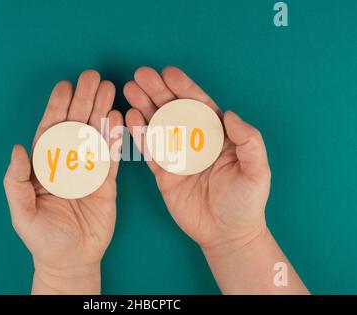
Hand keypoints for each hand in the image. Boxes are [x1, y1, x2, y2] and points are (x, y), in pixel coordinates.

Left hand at [4, 70, 122, 293]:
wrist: (72, 260)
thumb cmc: (44, 238)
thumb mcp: (23, 213)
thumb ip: (17, 181)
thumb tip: (17, 148)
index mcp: (45, 167)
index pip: (51, 131)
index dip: (57, 108)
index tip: (65, 86)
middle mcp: (68, 163)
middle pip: (76, 126)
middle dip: (84, 101)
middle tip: (93, 76)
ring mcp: (89, 171)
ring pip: (96, 135)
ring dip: (102, 111)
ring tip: (110, 88)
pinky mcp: (107, 182)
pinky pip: (112, 156)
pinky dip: (116, 138)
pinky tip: (120, 118)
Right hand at [124, 66, 270, 256]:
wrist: (228, 234)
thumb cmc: (246, 202)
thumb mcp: (257, 171)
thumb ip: (249, 141)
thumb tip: (229, 114)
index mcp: (218, 135)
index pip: (199, 105)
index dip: (184, 88)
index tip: (169, 73)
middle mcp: (195, 140)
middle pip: (174, 110)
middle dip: (158, 91)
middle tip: (140, 74)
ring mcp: (178, 156)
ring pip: (158, 125)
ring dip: (144, 106)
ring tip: (129, 89)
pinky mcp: (164, 173)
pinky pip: (149, 151)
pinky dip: (139, 135)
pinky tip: (130, 118)